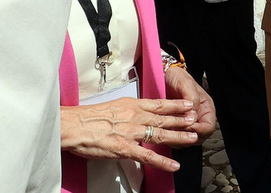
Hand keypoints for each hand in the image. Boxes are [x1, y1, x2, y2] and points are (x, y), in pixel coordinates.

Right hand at [59, 97, 197, 171]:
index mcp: (131, 105)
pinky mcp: (125, 148)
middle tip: (197, 120)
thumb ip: (127, 110)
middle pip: (164, 118)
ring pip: (161, 135)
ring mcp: (132, 133)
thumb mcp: (112, 106)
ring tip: (193, 138)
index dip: (176, 105)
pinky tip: (174, 165)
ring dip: (179, 137)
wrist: (73, 125)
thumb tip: (136, 113)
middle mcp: (135, 117)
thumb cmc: (87, 117)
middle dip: (183, 120)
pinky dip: (162, 162)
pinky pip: (148, 156)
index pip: (159, 104)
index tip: (189, 104)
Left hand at [165, 64, 216, 136]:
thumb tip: (193, 115)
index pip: (208, 127)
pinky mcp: (177, 126)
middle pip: (199, 137)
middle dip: (189, 137)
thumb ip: (192, 98)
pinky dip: (172, 139)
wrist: (165, 76)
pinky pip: (177, 139)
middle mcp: (199, 118)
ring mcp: (188, 123)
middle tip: (177, 130)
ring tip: (170, 132)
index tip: (189, 127)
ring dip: (180, 139)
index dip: (199, 130)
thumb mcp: (186, 83)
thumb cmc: (178, 77)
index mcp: (206, 108)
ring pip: (188, 140)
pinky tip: (165, 132)